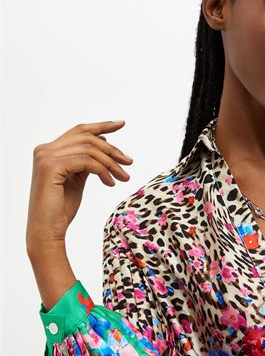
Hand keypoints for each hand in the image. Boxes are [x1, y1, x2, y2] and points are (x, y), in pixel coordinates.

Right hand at [26, 120, 132, 250]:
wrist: (47, 230)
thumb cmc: (62, 209)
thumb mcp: (77, 179)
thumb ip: (86, 162)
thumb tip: (105, 146)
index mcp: (48, 150)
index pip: (79, 131)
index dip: (101, 126)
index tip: (121, 124)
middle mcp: (44, 150)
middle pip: (87, 138)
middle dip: (112, 149)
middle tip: (129, 163)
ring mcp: (46, 157)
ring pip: (89, 150)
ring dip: (111, 163)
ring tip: (123, 178)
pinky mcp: (51, 167)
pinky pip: (87, 161)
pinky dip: (103, 171)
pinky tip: (110, 184)